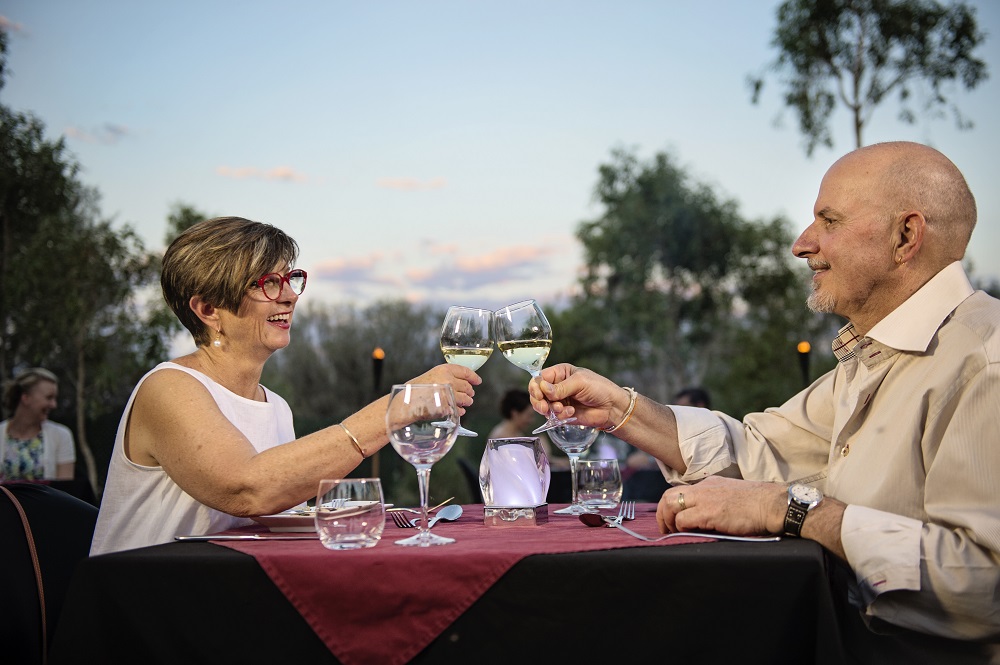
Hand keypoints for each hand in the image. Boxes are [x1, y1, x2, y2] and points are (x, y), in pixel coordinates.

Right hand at [406, 363, 480, 413]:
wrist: (405, 402)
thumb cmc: (416, 389)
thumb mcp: (432, 376)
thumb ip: (446, 376)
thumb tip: (463, 381)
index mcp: (444, 370)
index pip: (465, 371)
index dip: (474, 377)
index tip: (478, 381)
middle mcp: (448, 380)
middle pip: (467, 387)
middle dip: (470, 392)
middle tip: (470, 394)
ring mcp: (448, 394)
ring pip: (465, 399)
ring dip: (467, 402)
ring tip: (465, 403)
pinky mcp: (447, 407)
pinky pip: (459, 410)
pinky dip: (460, 411)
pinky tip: (459, 411)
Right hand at [528, 364, 624, 430]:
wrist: (612, 407)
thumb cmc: (599, 388)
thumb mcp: (579, 382)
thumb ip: (560, 387)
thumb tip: (543, 389)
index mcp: (560, 373)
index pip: (539, 378)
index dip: (536, 386)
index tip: (539, 394)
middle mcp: (557, 386)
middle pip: (537, 393)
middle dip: (538, 401)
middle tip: (544, 407)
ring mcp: (559, 400)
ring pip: (542, 406)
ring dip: (550, 409)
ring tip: (561, 409)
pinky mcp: (563, 413)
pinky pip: (553, 416)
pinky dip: (559, 416)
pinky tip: (571, 413)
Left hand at [656, 476, 785, 535]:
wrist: (772, 504)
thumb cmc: (758, 503)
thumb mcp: (732, 494)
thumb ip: (717, 499)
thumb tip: (707, 515)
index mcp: (709, 483)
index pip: (680, 490)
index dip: (671, 505)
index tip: (671, 519)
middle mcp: (703, 488)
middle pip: (669, 495)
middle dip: (662, 513)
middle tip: (666, 528)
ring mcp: (704, 499)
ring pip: (671, 505)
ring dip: (668, 521)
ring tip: (672, 533)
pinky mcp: (708, 513)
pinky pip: (683, 519)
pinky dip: (681, 527)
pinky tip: (688, 533)